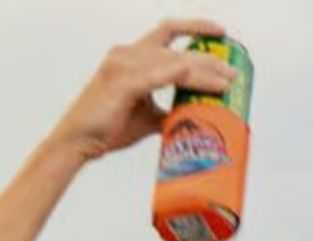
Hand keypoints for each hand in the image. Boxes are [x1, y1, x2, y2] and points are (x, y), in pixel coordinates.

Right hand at [48, 19, 238, 162]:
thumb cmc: (109, 127)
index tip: (221, 32)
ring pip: (171, 63)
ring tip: (226, 83)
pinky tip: (187, 73)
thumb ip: (168, 110)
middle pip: (177, 50)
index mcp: (133, 57)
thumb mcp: (147, 116)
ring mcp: (122, 67)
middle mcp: (127, 55)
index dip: (195, 26)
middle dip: (208, 60)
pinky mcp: (120, 84)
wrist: (79, 142)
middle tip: (233, 73)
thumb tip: (193, 120)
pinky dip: (171, 73)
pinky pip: (151, 76)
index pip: (167, 31)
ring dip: (202, 72)